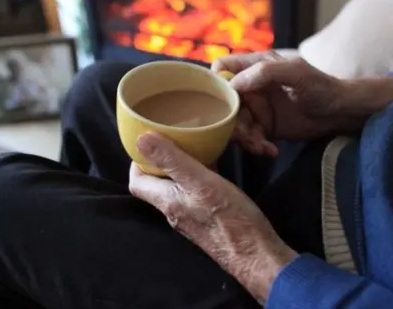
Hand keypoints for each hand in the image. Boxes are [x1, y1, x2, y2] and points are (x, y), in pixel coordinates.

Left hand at [129, 132, 296, 302]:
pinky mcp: (207, 220)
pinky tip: (212, 167)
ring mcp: (191, 218)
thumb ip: (172, 161)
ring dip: (180, 168)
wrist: (255, 253)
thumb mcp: (200, 182)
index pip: (137, 182)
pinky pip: (194, 194)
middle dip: (160, 160)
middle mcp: (174, 212)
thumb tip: (141, 139)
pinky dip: (197, 177)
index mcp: (166, 202)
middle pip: (156, 184)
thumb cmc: (229, 217)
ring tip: (191, 147)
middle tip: (172, 139)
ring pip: (176, 188)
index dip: (137, 161)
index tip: (149, 141)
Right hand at [212, 51, 392, 155]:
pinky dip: (256, 146)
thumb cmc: (322, 86)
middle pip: (224, 102)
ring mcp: (257, 108)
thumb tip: (233, 84)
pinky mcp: (264, 127)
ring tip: (262, 146)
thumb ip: (265, 72)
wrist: (340, 113)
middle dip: (231, 121)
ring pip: (234, 124)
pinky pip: (249, 138)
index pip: (222, 68)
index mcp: (255, 66)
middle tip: (246, 133)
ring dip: (245, 138)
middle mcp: (251, 86)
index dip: (215, 83)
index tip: (220, 101)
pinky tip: (270, 150)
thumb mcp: (295, 72)